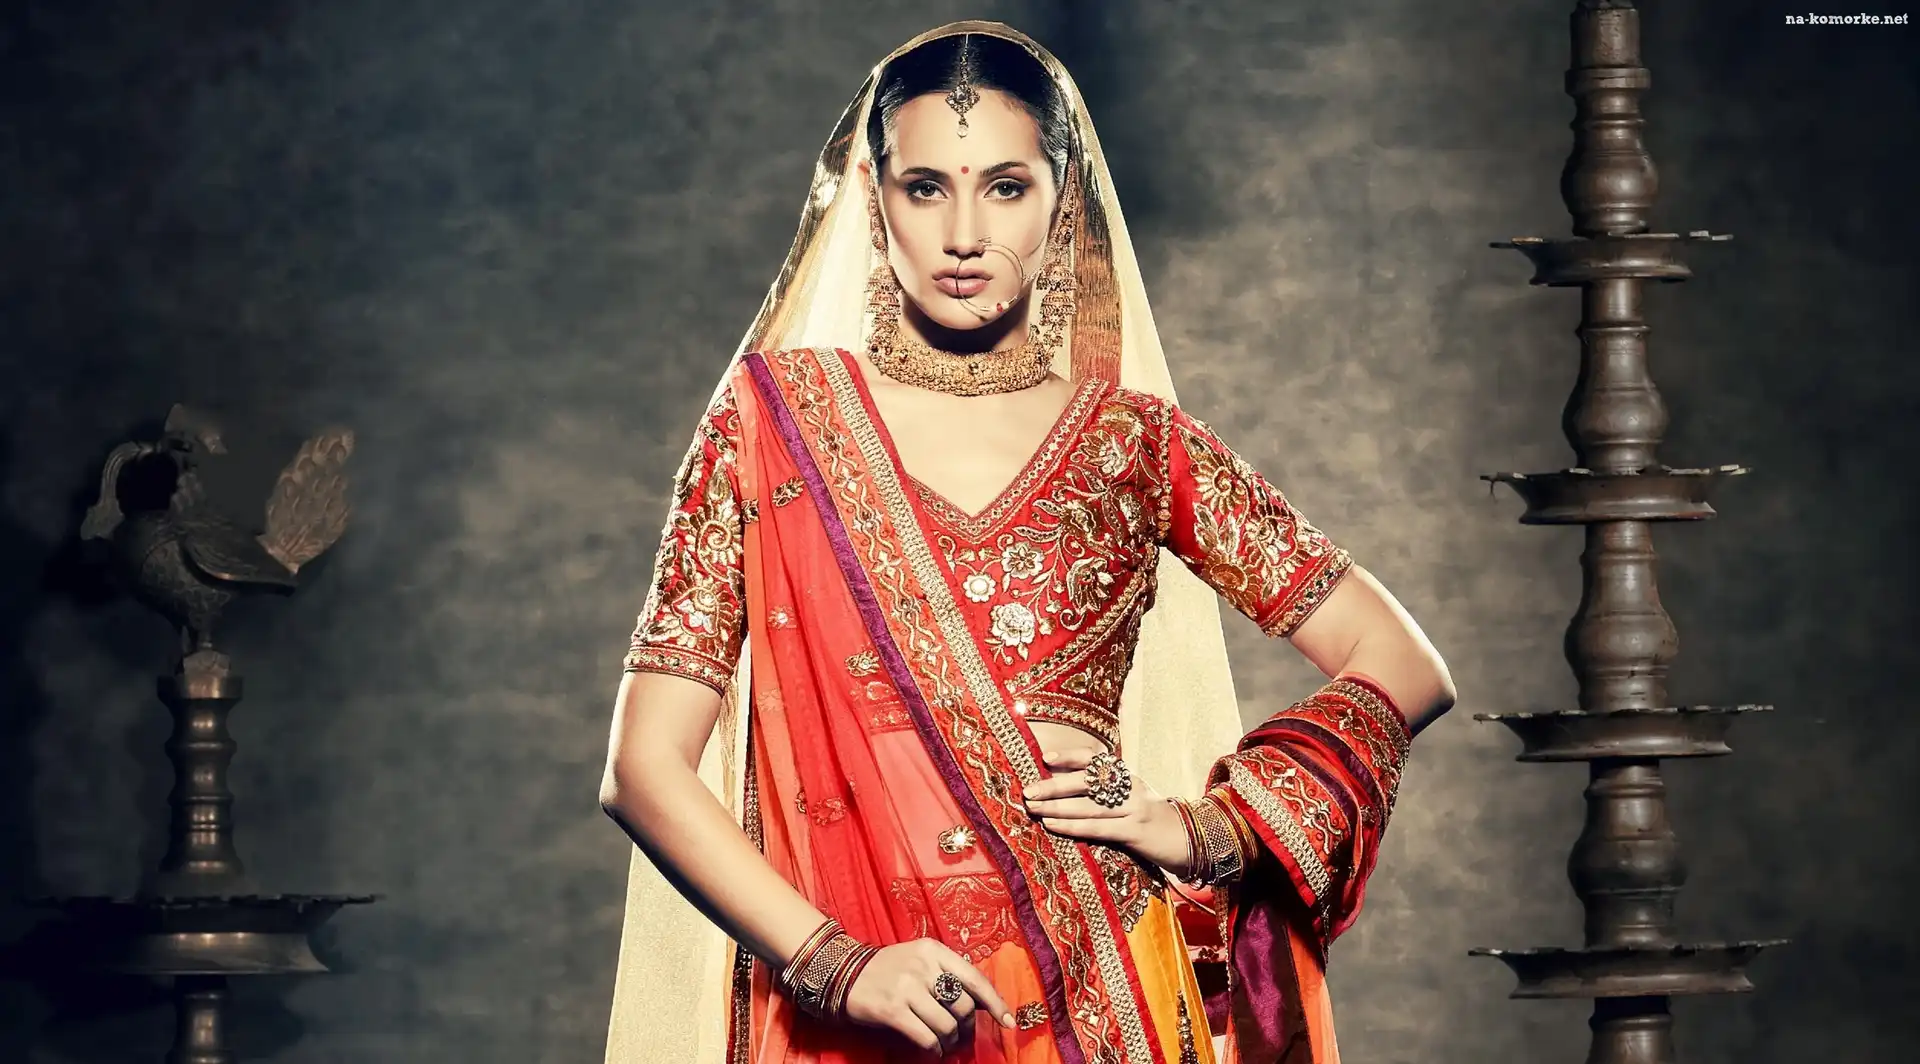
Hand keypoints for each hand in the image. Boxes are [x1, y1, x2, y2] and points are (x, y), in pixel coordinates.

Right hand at [842, 938, 1014, 1055]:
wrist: (843, 973)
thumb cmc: (888, 969)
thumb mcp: (919, 959)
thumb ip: (947, 974)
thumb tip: (982, 1003)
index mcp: (933, 950)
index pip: (974, 978)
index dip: (995, 1003)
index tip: (1008, 1022)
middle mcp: (922, 966)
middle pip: (963, 1006)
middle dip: (967, 1027)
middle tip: (961, 1035)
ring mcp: (906, 987)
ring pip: (947, 1024)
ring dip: (951, 1041)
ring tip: (946, 1044)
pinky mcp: (892, 1010)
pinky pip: (926, 1037)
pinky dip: (935, 1048)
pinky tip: (933, 1049)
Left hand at [1021, 748, 1194, 874]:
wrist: (1192, 840)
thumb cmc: (1151, 821)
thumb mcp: (1131, 799)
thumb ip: (1106, 793)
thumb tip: (1061, 789)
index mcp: (1128, 775)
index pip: (1096, 758)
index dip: (1070, 756)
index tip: (1045, 758)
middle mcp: (1131, 786)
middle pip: (1088, 782)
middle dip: (1055, 785)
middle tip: (1028, 791)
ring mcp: (1136, 808)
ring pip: (1090, 806)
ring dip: (1057, 807)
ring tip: (1033, 808)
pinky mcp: (1138, 831)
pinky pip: (1099, 828)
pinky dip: (1073, 825)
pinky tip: (1053, 825)